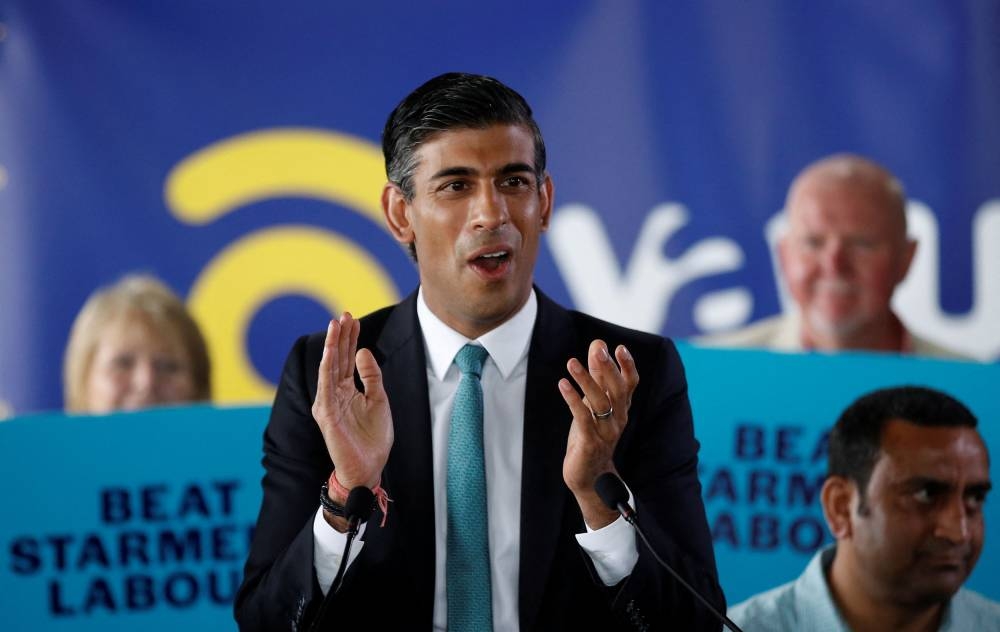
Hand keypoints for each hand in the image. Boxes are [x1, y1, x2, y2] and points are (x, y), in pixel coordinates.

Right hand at [312, 313, 393, 493]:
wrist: (369, 468)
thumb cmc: (372, 439)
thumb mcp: (379, 400)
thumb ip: (371, 376)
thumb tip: (363, 350)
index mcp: (346, 391)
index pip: (346, 359)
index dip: (349, 339)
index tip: (353, 319)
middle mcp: (334, 394)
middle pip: (337, 359)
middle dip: (340, 336)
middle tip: (344, 314)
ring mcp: (328, 403)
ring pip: (329, 368)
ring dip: (332, 346)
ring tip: (336, 325)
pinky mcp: (326, 415)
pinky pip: (325, 386)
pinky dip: (328, 367)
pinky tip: (332, 352)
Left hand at [559, 340, 638, 528]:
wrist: (589, 477)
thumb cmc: (591, 435)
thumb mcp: (594, 403)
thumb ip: (598, 374)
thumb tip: (598, 344)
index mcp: (621, 408)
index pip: (630, 384)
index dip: (627, 366)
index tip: (620, 348)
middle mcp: (617, 419)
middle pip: (617, 390)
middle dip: (607, 369)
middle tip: (597, 350)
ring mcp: (605, 432)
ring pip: (600, 403)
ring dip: (586, 380)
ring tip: (571, 362)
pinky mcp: (590, 443)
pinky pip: (583, 419)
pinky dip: (573, 400)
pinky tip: (563, 384)